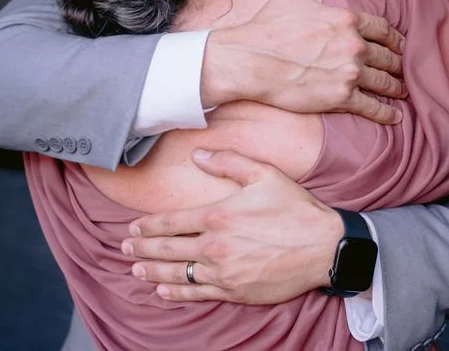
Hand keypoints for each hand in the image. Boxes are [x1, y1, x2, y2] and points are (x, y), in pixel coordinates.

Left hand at [122, 149, 343, 303]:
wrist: (324, 247)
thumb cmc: (295, 209)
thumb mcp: (264, 174)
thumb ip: (228, 162)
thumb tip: (197, 154)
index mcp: (218, 215)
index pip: (171, 222)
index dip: (149, 226)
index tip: (134, 228)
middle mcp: (215, 246)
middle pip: (167, 249)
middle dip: (142, 249)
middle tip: (125, 249)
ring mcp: (224, 272)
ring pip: (178, 274)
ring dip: (152, 272)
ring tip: (135, 270)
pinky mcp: (236, 291)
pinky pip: (198, 293)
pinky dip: (177, 292)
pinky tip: (163, 291)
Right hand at [202, 0, 406, 123]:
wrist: (251, 60)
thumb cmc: (268, 27)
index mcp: (346, 19)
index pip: (383, 29)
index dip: (395, 38)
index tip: (400, 44)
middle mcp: (354, 45)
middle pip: (387, 56)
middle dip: (397, 63)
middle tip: (402, 69)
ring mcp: (349, 73)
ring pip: (384, 82)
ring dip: (395, 87)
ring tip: (401, 91)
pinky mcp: (341, 97)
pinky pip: (372, 107)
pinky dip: (386, 113)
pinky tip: (394, 117)